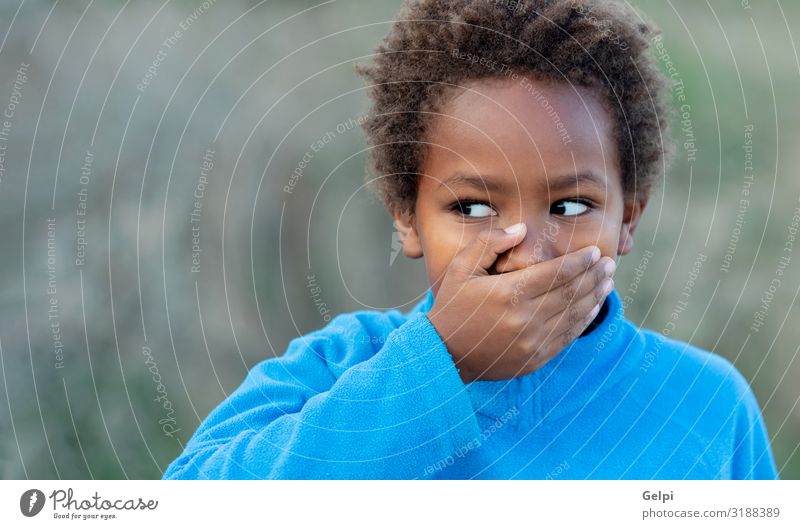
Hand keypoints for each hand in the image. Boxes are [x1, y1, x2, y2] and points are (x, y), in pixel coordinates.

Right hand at [427, 223, 615, 382]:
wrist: (445, 354)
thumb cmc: (453, 306)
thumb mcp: (461, 268)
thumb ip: (490, 243)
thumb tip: (522, 229)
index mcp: (508, 293)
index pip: (556, 273)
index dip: (580, 262)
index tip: (594, 252)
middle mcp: (524, 318)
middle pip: (571, 293)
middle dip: (594, 275)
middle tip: (609, 263)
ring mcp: (532, 342)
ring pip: (574, 315)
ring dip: (595, 296)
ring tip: (608, 281)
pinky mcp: (535, 358)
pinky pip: (567, 336)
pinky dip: (584, 320)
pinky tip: (593, 306)